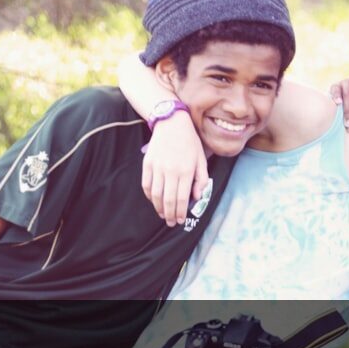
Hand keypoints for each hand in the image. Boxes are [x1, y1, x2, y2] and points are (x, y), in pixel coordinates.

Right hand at [141, 112, 207, 226]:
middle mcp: (171, 171)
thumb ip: (201, 179)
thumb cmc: (190, 143)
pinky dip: (150, 195)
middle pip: (168, 199)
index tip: (180, 220)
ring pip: (156, 194)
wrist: (172, 124)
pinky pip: (147, 185)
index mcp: (186, 171)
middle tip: (170, 223)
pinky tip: (154, 201)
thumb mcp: (201, 159)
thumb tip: (196, 197)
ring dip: (158, 208)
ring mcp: (157, 167)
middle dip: (169, 214)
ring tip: (162, 214)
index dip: (180, 212)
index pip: (182, 198)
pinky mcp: (147, 164)